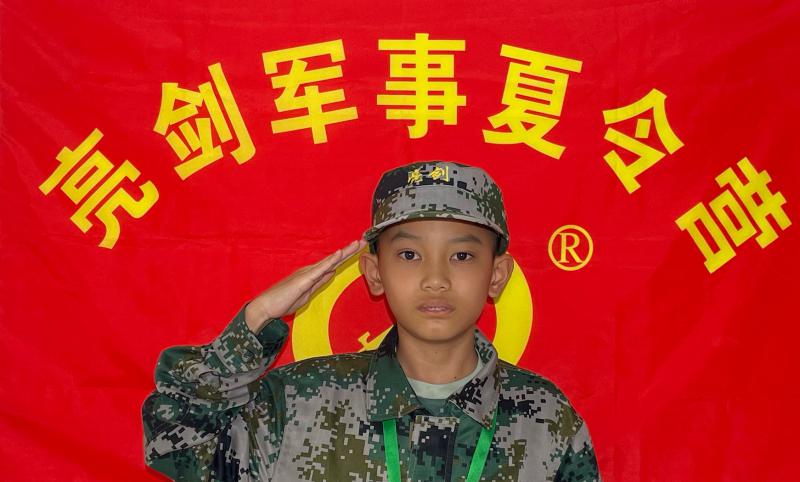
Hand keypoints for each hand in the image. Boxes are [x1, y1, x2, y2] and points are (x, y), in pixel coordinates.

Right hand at [244, 239, 366, 332]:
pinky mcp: (304, 279)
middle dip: (349, 251)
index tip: (357, 249)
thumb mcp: (307, 293)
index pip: (332, 264)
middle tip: (362, 241)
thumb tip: (330, 273)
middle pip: (334, 259)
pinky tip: (339, 254)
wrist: (265, 307)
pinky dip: (331, 261)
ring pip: (329, 261)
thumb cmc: (282, 301)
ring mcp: (307, 273)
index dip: (345, 257)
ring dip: (344, 252)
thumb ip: (319, 282)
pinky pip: (320, 269)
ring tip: (357, 244)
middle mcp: (310, 271)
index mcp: (312, 275)